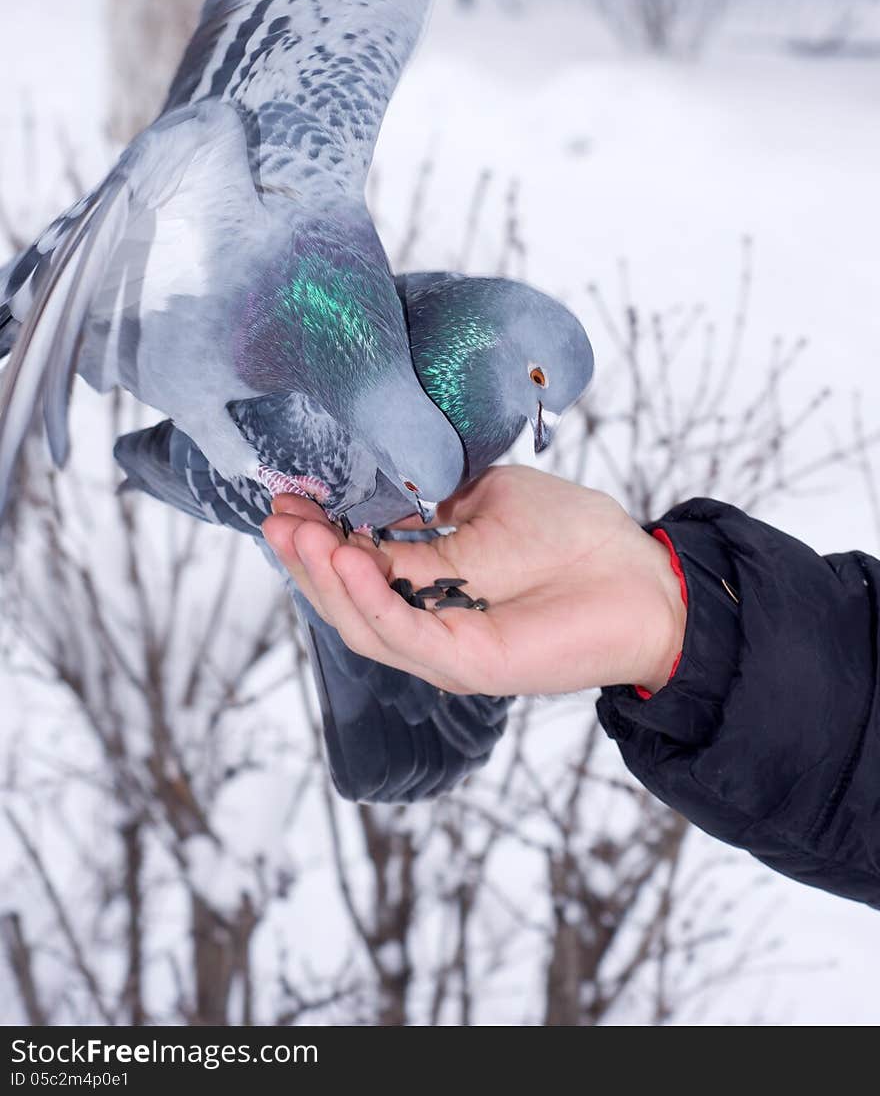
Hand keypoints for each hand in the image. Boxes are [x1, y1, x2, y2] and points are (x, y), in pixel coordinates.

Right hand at [262, 465, 685, 697]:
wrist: (642, 578)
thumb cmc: (573, 536)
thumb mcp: (485, 508)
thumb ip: (426, 521)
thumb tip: (365, 502)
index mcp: (430, 583)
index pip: (356, 565)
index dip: (315, 535)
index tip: (283, 495)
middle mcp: (427, 620)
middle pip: (345, 599)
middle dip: (304, 557)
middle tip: (275, 514)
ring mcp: (443, 647)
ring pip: (362, 621)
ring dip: (324, 576)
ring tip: (297, 532)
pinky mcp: (466, 664)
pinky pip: (403, 634)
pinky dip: (370, 597)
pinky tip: (347, 558)